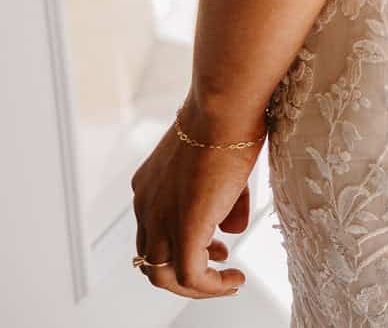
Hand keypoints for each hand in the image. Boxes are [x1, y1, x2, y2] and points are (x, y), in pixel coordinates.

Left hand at [130, 102, 261, 298]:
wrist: (225, 107)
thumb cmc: (230, 121)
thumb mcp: (224, 167)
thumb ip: (225, 203)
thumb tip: (231, 230)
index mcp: (150, 187)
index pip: (155, 232)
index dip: (183, 248)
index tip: (219, 249)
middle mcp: (145, 206)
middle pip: (151, 260)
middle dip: (186, 272)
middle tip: (219, 269)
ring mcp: (159, 218)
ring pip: (162, 276)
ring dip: (196, 286)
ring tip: (227, 282)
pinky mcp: (183, 229)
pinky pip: (191, 276)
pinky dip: (212, 286)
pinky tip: (236, 279)